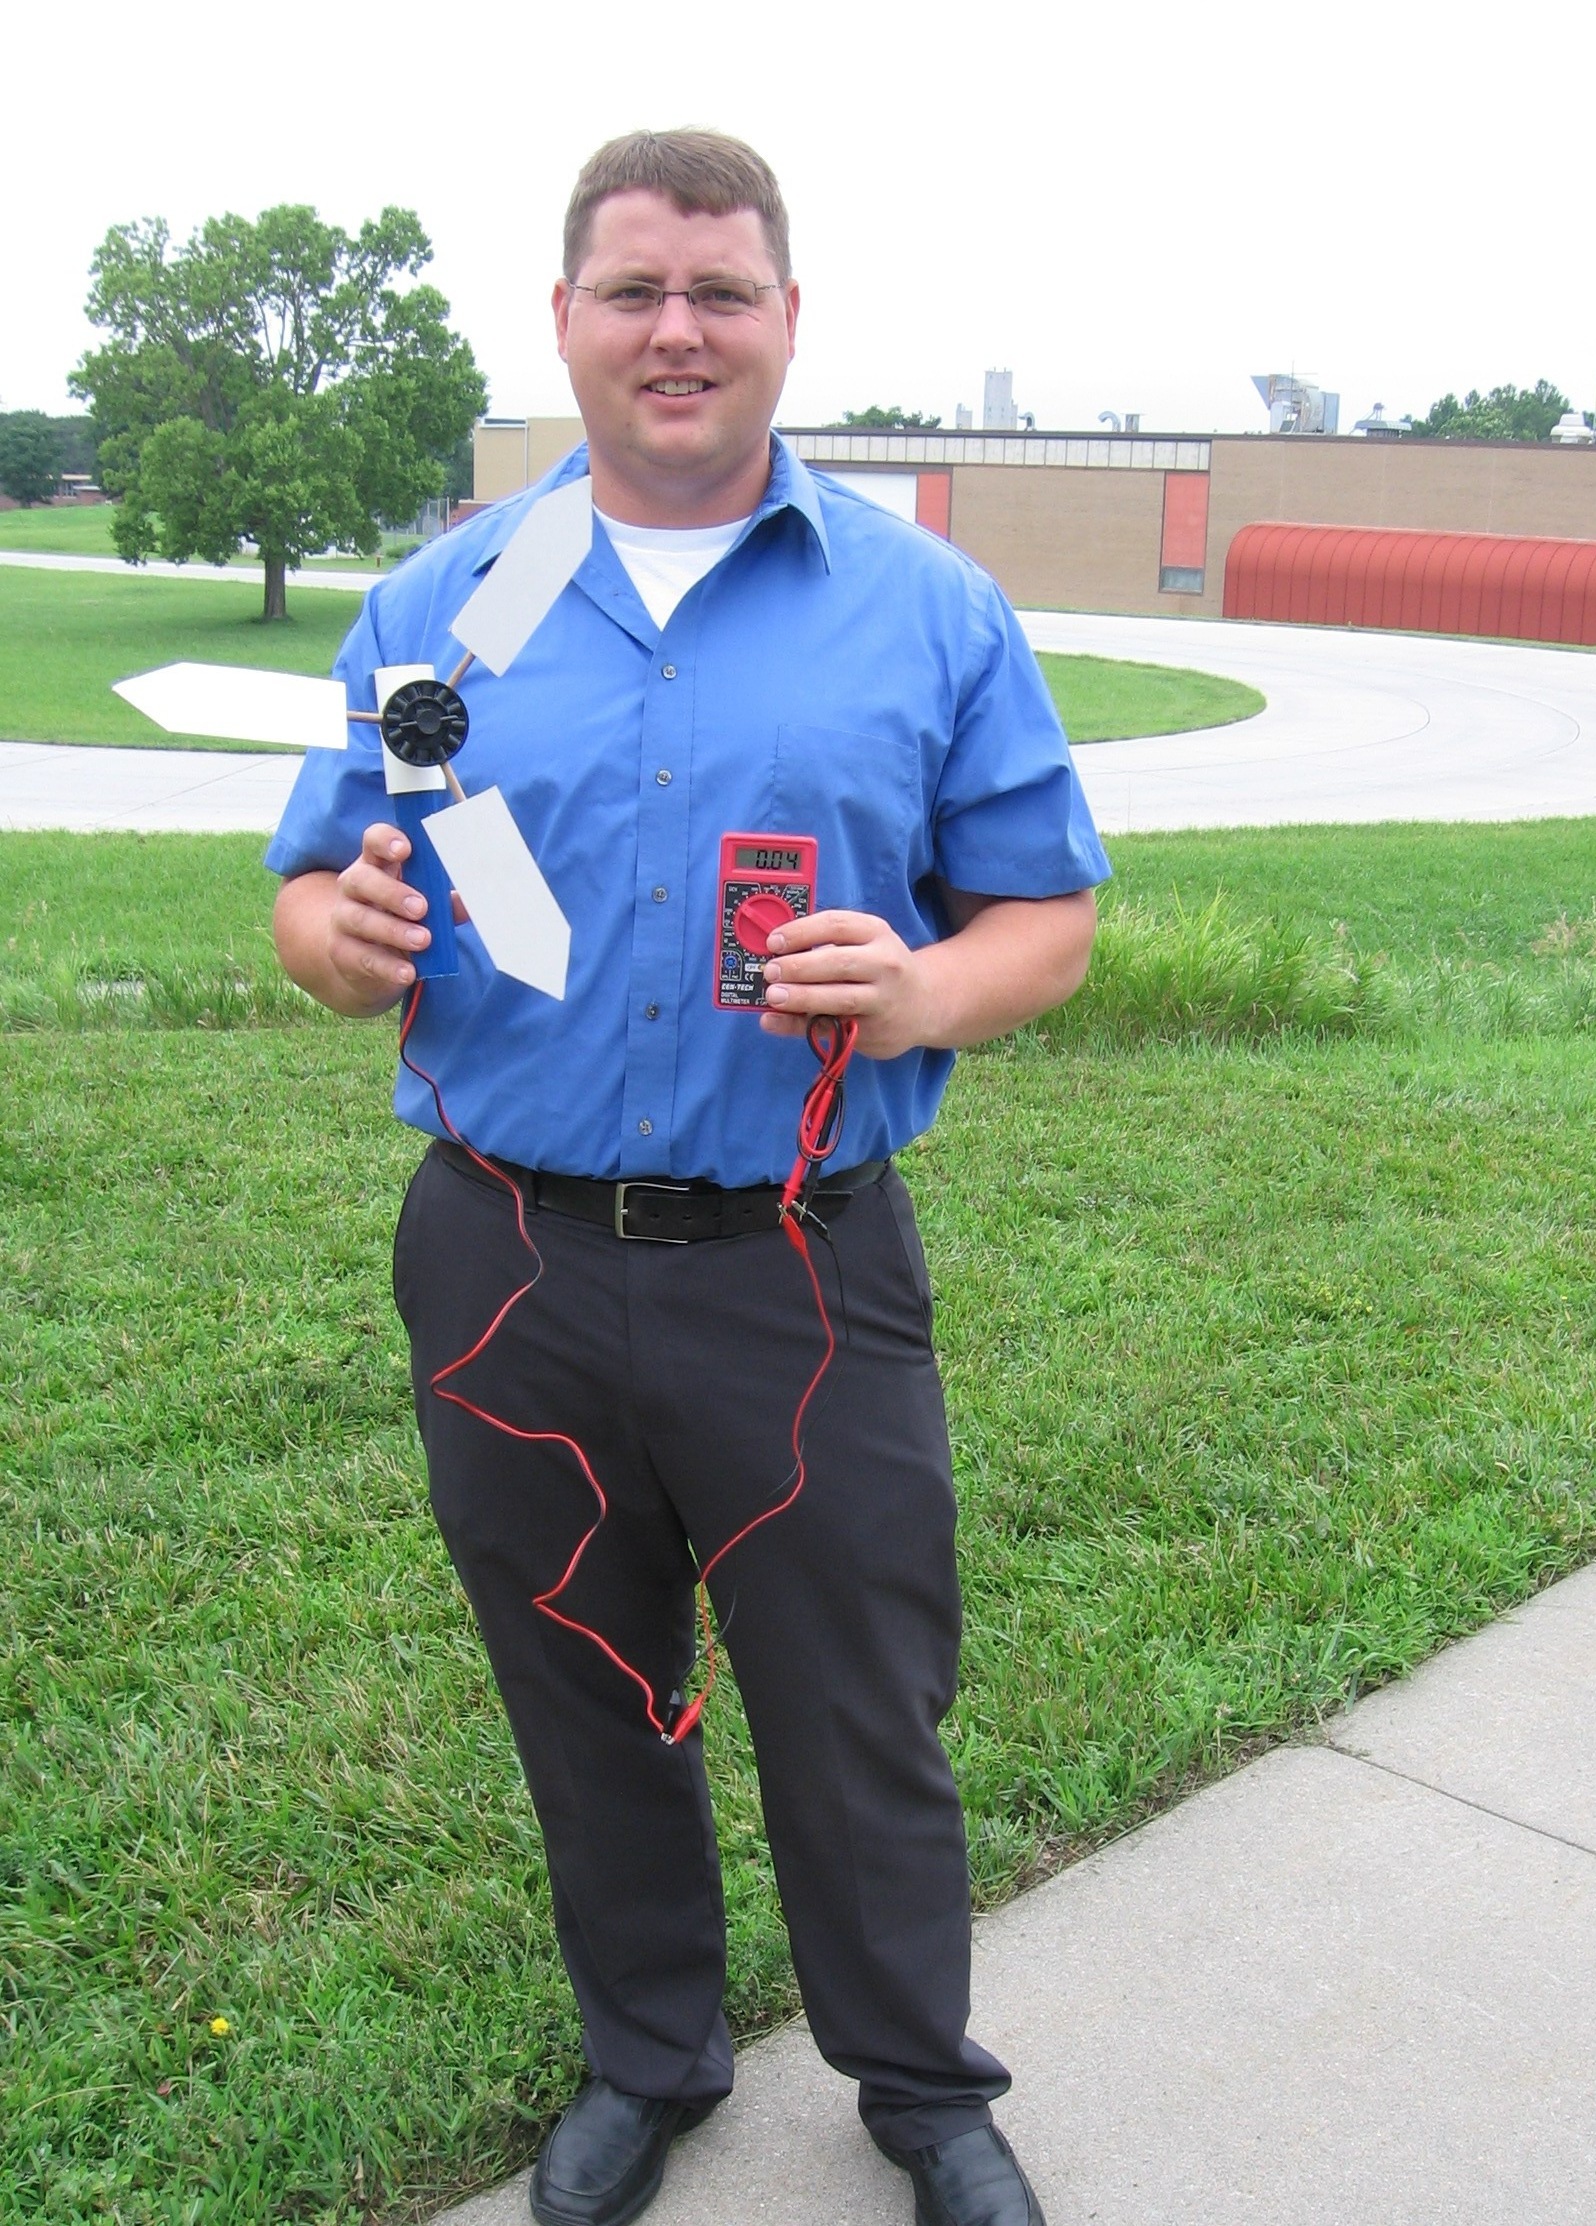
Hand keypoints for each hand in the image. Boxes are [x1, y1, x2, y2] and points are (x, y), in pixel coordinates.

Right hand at [326, 822, 466, 1002]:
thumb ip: (445, 903)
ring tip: (423, 940)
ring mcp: (343, 918)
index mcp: (376, 865)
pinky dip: (387, 966)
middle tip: (422, 908)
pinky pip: (363, 957)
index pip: (373, 841)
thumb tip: (471, 903)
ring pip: (360, 919)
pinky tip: (408, 972)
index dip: (385, 840)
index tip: (405, 850)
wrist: (369, 964)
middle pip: (361, 879)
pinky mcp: (342, 951)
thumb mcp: (426, 907)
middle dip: (392, 892)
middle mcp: (353, 886)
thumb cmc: (403, 920)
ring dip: (393, 930)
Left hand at [759, 909, 932, 1059]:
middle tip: (771, 971)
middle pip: (838, 962)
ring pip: (840, 998)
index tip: (774, 942)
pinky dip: (798, 1026)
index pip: (836, 925)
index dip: (801, 932)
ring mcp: (881, 999)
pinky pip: (832, 1028)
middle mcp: (884, 964)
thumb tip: (774, 951)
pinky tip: (773, 1022)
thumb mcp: (865, 944)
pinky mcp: (873, 1030)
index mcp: (876, 933)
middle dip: (799, 966)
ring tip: (773, 996)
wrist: (924, 1004)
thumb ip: (826, 944)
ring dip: (802, 997)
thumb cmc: (880, 969)